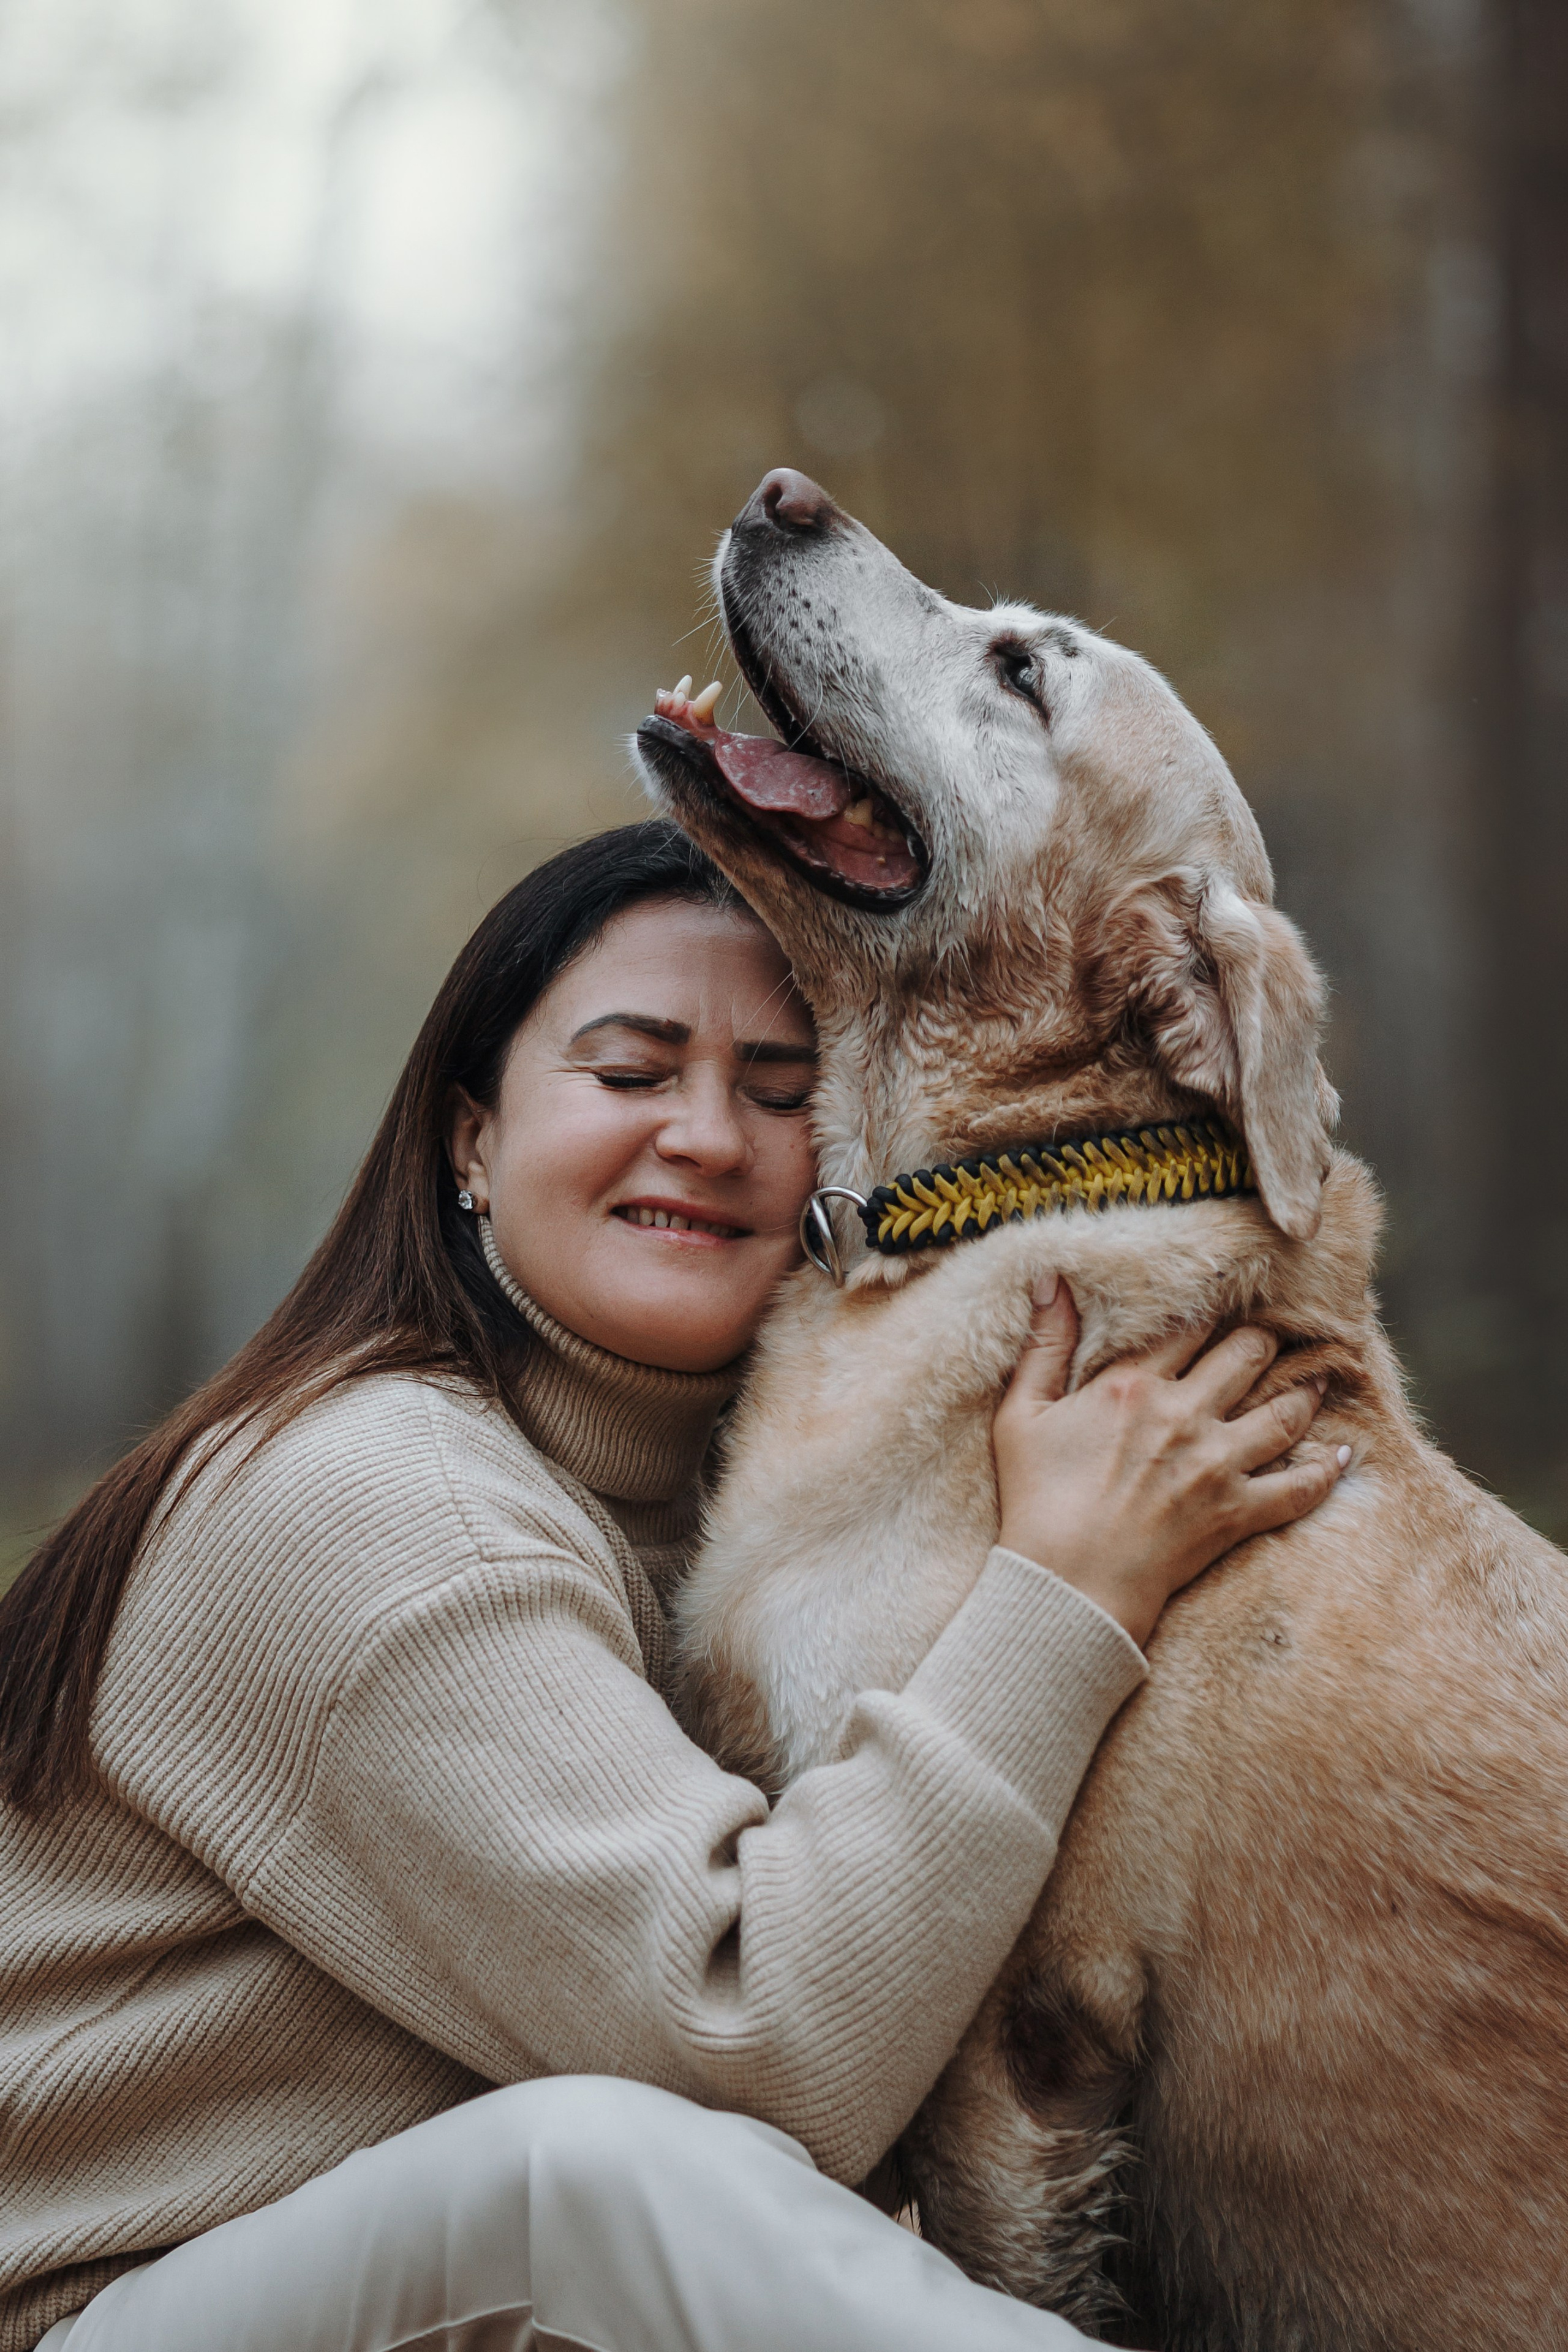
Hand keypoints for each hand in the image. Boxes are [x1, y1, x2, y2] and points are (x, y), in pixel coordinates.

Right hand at [992, 1274, 1345, 1646]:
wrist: (1067, 1586)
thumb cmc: (1036, 1501)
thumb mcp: (1022, 1414)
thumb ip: (1044, 1344)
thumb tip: (1050, 1278)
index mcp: (1134, 1386)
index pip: (1188, 1326)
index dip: (1211, 1304)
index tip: (1230, 1293)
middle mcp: (1185, 1415)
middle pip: (1246, 1356)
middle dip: (1264, 1341)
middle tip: (1275, 1337)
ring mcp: (1217, 1465)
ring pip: (1284, 1412)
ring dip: (1304, 1392)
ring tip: (1314, 1382)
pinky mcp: (1237, 1513)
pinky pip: (1300, 1487)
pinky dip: (1327, 1471)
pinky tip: (1344, 1455)